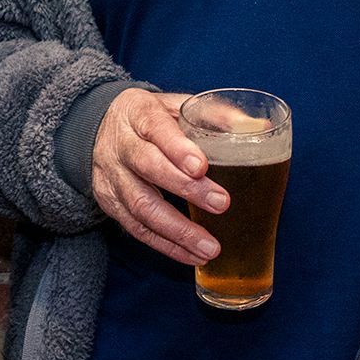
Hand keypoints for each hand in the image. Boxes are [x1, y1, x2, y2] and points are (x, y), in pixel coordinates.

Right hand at [90, 89, 227, 267]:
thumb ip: (215, 114)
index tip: (202, 166)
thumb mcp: (176, 104)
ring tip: (210, 247)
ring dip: (177, 229)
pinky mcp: (110, 202)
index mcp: (138, 113)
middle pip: (147, 166)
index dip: (177, 148)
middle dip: (185, 189)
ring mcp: (111, 176)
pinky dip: (165, 245)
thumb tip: (258, 128)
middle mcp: (120, 144)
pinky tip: (191, 256)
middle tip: (221, 204)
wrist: (101, 128)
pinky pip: (136, 228)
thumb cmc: (150, 118)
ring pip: (139, 205)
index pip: (155, 128)